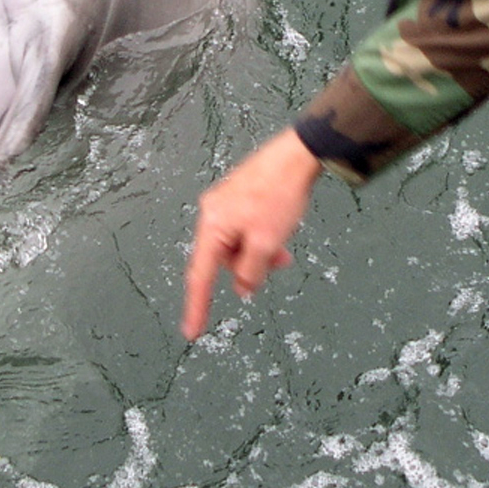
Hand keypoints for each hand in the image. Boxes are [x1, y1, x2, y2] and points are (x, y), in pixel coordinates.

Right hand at [180, 129, 323, 337]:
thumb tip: (242, 287)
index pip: (200, 277)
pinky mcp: (237, 196)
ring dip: (259, 252)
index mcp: (212, 226)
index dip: (197, 307)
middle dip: (249, 266)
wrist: (296, 155)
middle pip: (223, 259)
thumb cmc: (280, 195)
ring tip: (284, 246)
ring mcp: (224, 203)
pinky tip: (279, 230)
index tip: (192, 332)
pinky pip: (243, 229)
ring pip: (237, 244)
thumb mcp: (267, 243)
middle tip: (279, 262)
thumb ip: (250, 272)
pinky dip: (260, 237)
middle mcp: (212, 213)